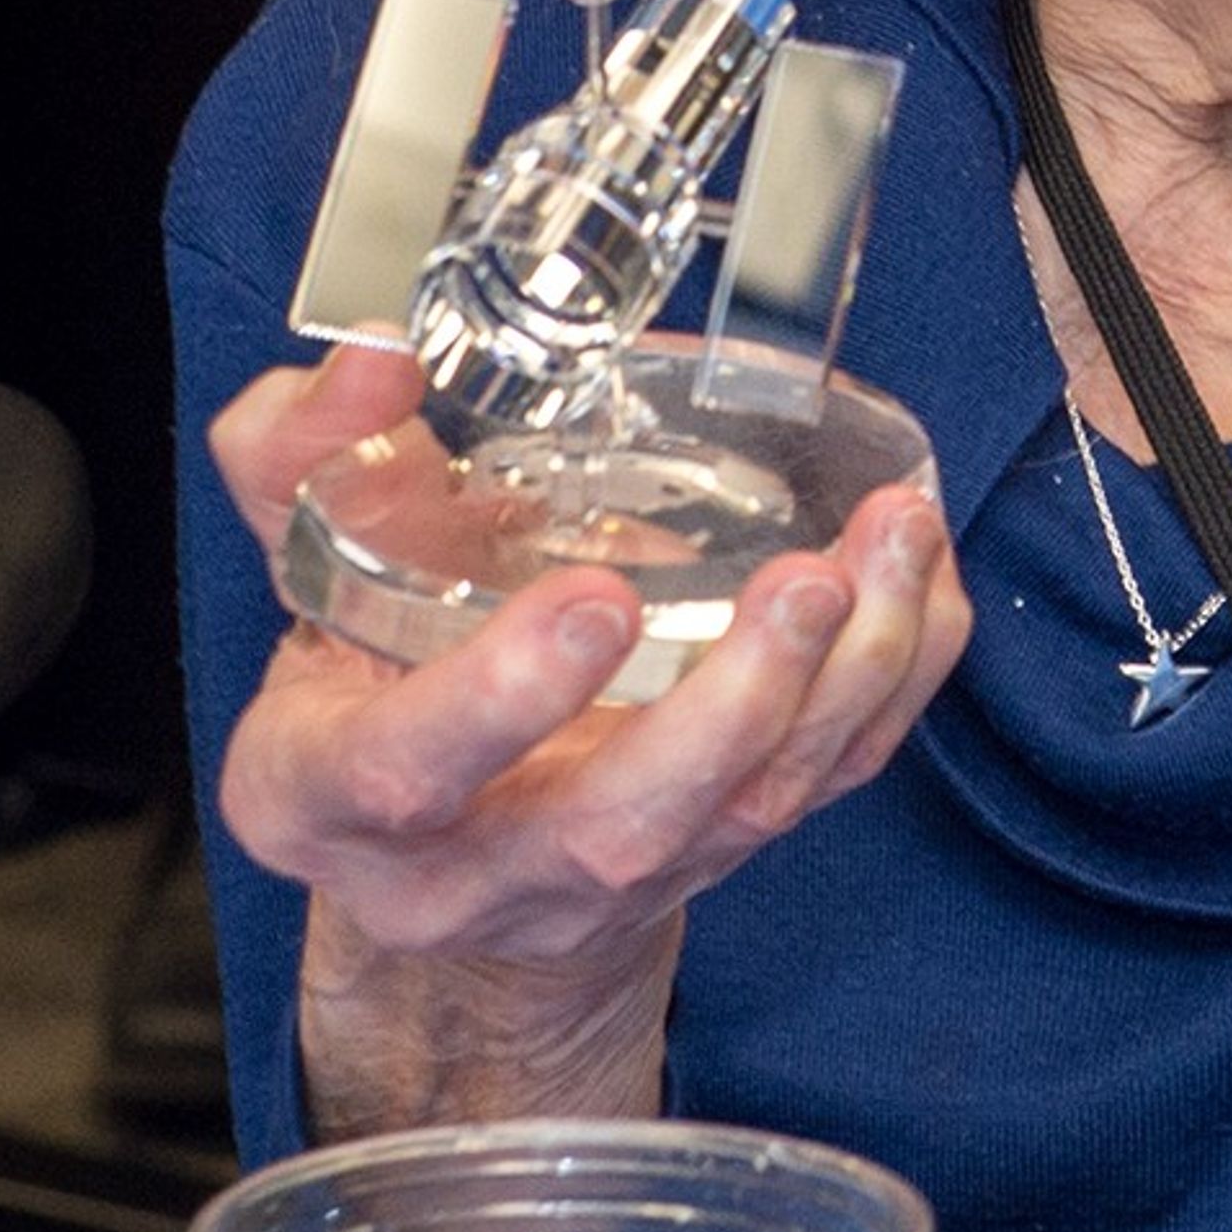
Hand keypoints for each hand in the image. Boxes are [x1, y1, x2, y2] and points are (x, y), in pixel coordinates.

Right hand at [209, 345, 969, 1124]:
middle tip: (804, 582)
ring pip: (743, 814)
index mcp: (340, 793)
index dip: (502, 699)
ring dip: (841, 685)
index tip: (598, 597)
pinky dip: (896, 689)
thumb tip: (376, 352)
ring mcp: (612, 880)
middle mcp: (477, 866)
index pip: (409, 768)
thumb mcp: (306, 565)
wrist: (442, 845)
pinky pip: (828, 789)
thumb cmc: (370, 674)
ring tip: (893, 544)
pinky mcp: (720, 855)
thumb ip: (307, 454)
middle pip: (615, 829)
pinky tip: (925, 582)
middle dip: (726, 709)